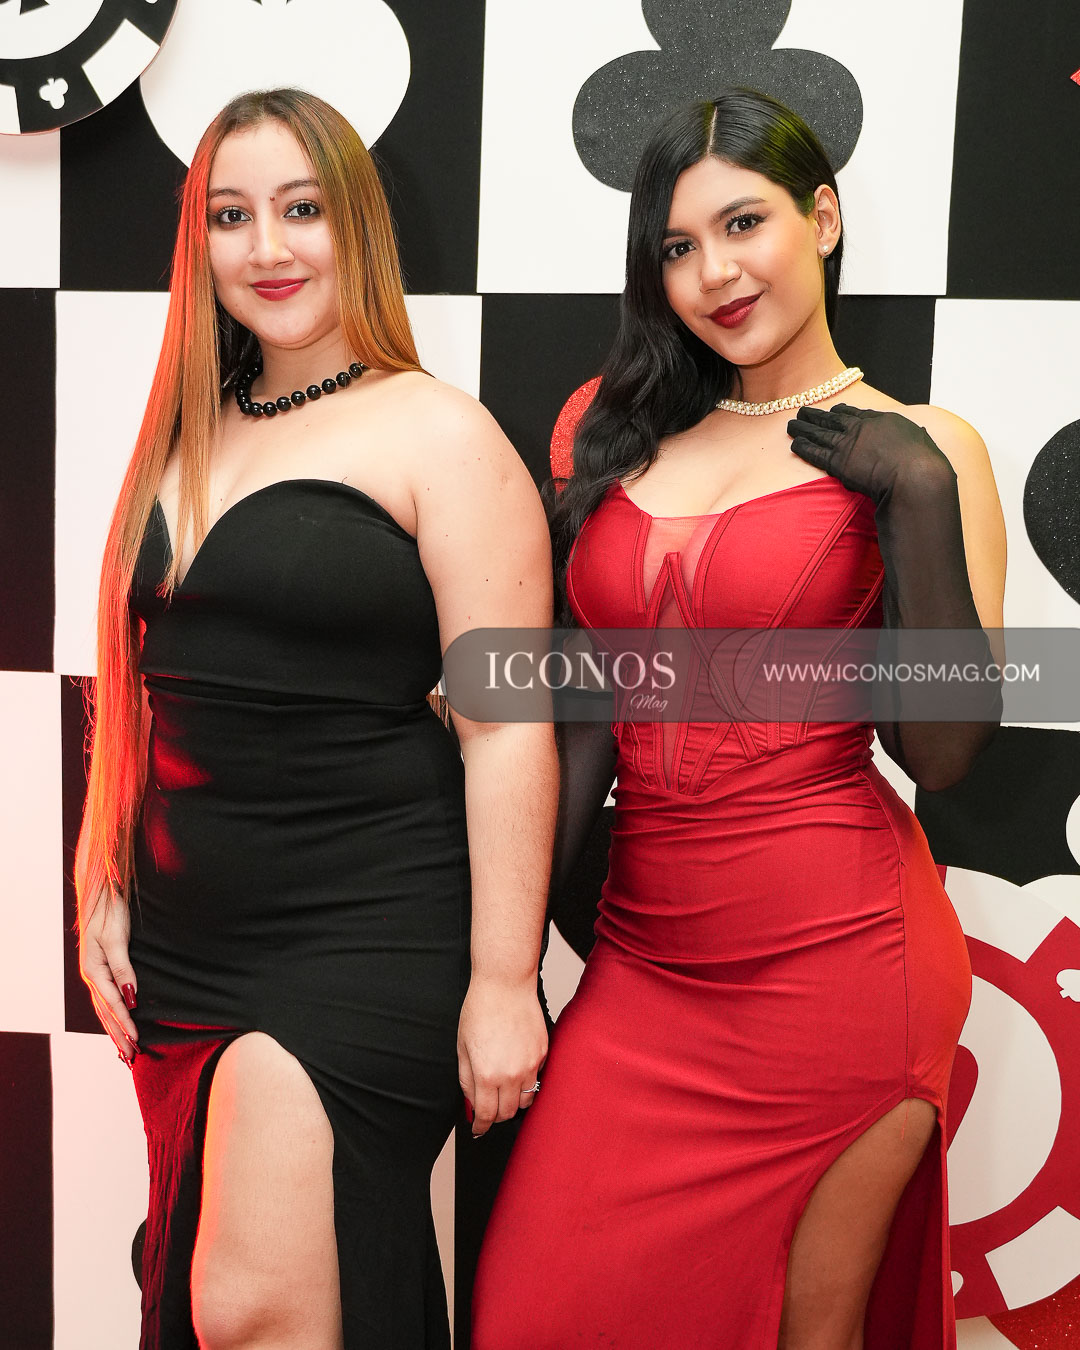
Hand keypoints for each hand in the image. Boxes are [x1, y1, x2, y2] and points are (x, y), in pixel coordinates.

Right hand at [79, 892, 139, 1065]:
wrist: (102, 893)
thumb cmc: (110, 912)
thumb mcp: (115, 939)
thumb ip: (122, 969)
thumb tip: (131, 997)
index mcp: (94, 970)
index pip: (113, 1004)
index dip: (125, 1022)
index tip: (137, 1039)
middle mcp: (93, 975)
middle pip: (106, 1012)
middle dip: (118, 1034)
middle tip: (131, 1057)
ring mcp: (96, 972)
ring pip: (105, 1008)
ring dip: (115, 1029)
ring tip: (124, 1050)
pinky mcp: (102, 967)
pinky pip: (107, 998)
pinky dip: (113, 1014)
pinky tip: (119, 1022)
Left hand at [457, 975, 547, 1138]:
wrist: (505, 985)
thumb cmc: (480, 1010)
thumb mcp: (462, 1047)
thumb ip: (467, 1080)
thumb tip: (472, 1103)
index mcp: (487, 1074)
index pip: (487, 1115)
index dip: (481, 1126)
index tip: (479, 1129)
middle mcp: (511, 1074)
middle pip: (508, 1113)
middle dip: (497, 1115)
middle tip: (489, 1108)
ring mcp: (530, 1064)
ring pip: (526, 1100)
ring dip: (514, 1100)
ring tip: (504, 1090)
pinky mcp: (542, 1053)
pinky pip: (536, 1078)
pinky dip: (526, 1081)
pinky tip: (516, 1067)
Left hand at [787, 403, 956, 506]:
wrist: (915, 476)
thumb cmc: (925, 465)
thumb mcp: (923, 444)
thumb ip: (915, 438)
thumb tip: (921, 435)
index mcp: (884, 421)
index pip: (859, 414)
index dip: (843, 412)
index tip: (834, 410)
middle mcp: (863, 427)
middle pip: (834, 419)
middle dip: (817, 415)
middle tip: (803, 410)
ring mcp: (849, 443)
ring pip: (820, 432)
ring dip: (803, 428)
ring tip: (790, 424)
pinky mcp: (838, 461)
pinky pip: (815, 451)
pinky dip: (803, 447)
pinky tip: (794, 443)